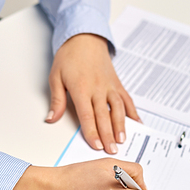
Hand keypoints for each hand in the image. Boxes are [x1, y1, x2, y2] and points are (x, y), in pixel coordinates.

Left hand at [46, 34, 140, 153]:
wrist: (84, 38)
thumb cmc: (68, 57)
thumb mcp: (55, 77)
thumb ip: (56, 100)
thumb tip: (51, 119)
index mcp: (81, 88)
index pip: (87, 115)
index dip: (92, 132)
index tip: (96, 146)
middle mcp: (98, 88)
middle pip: (104, 115)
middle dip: (108, 135)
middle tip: (112, 151)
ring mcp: (109, 86)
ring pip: (118, 108)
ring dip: (121, 126)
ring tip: (123, 140)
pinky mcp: (117, 83)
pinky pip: (126, 99)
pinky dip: (133, 112)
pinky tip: (138, 123)